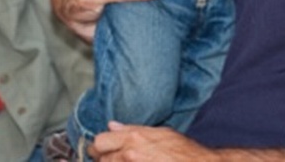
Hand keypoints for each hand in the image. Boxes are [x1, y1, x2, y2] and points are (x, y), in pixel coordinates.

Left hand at [92, 122, 216, 161]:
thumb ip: (133, 129)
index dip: (99, 147)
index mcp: (134, 138)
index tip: (101, 151)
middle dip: (104, 160)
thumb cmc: (185, 153)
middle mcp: (129, 155)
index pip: (99, 141)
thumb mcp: (161, 133)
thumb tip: (112, 126)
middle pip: (101, 160)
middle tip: (112, 160)